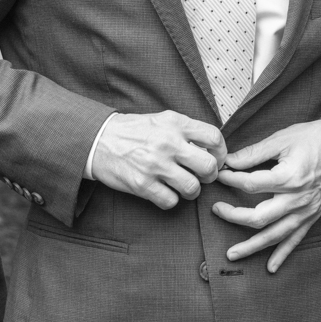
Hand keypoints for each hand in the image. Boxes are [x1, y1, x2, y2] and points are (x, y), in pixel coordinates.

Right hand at [90, 111, 226, 208]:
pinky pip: (171, 201)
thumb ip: (188, 130)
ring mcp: (155, 165)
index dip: (221, 152)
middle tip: (203, 176)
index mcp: (176, 123)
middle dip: (210, 175)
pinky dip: (171, 200)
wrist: (99, 140)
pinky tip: (165, 191)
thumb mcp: (163, 120)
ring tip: (184, 185)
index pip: (214, 138)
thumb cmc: (134, 131)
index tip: (217, 158)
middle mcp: (168, 143)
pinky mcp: (142, 185)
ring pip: (192, 188)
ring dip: (192, 190)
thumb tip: (213, 148)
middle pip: (208, 166)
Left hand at [213, 120, 320, 272]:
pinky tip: (270, 267)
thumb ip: (254, 152)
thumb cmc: (314, 139)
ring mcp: (305, 211)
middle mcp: (297, 199)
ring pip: (274, 235)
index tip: (220, 174)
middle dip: (233, 216)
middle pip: (258, 217)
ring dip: (252, 247)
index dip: (231, 179)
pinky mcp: (311, 216)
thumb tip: (229, 161)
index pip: (250, 184)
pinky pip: (295, 240)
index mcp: (289, 177)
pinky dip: (282, 255)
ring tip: (231, 254)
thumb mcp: (282, 139)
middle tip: (216, 210)